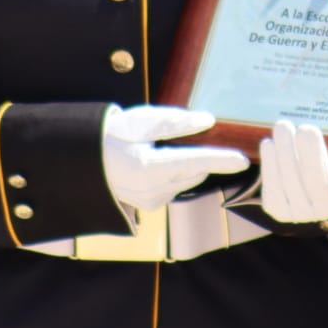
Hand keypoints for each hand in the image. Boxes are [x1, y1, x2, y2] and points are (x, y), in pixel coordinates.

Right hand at [101, 105, 249, 212]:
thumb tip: (208, 121)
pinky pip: (175, 187)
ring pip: (187, 181)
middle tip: (196, 136)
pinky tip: (159, 161)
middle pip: (195, 172)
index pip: (194, 162)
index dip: (220, 160)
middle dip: (204, 157)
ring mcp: (151, 202)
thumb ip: (176, 123)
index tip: (242, 159)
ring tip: (165, 147)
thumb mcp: (142, 121)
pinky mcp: (150, 206)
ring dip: (189, 166)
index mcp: (148, 168)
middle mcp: (152, 191)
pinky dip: (176, 174)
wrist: (84, 160)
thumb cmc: (113, 135)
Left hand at [258, 121, 327, 223]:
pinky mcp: (278, 210)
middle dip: (310, 153)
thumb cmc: (324, 165)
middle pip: (317, 182)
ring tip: (283, 126)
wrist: (301, 190)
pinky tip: (269, 144)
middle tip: (306, 128)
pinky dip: (269, 164)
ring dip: (284, 151)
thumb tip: (318, 132)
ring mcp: (301, 214)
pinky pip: (272, 187)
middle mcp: (326, 211)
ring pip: (290, 182)